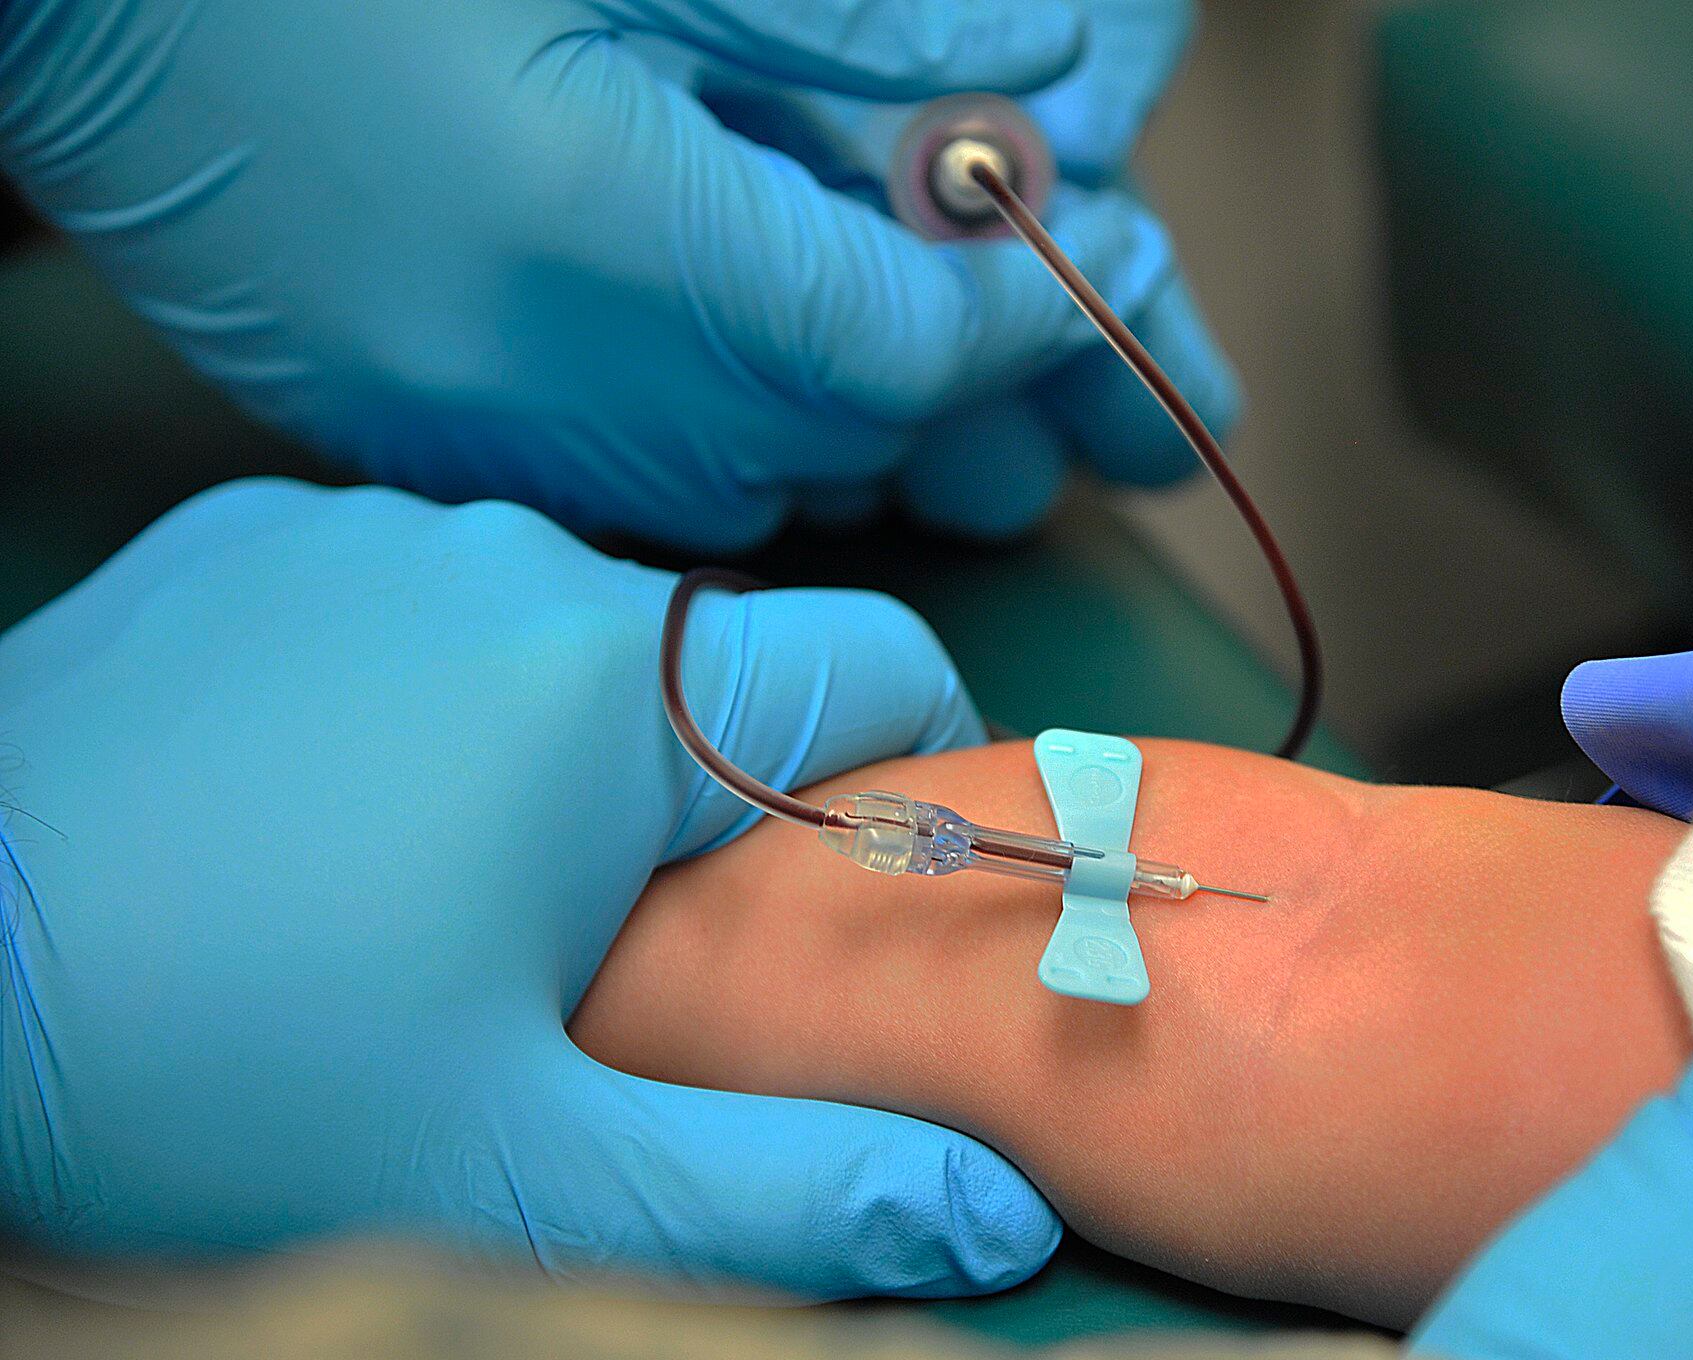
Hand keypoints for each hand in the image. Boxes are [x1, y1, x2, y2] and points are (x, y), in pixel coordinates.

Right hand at [0, 0, 1192, 548]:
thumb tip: (1048, 70)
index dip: (1023, 313)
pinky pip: (628, 487)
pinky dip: (721, 430)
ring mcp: (465, 432)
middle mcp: (541, 376)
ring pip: (746, 483)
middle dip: (956, 373)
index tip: (1099, 273)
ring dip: (845, 408)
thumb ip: (849, 25)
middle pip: (836, 433)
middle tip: (1053, 311)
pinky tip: (730, 347)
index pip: (893, 335)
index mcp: (601, 231)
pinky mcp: (412, 443)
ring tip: (898, 323)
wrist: (76, 0)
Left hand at [0, 480, 1057, 1296]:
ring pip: (562, 628)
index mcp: (617, 675)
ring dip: (562, 743)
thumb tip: (1006, 1216)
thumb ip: (795, 1192)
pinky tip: (325, 807)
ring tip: (448, 890)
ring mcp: (364, 528)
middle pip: (714, 658)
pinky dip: (424, 690)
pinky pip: (413, 600)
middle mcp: (508, 552)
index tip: (852, 894)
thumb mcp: (534, 1175)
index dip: (913, 771)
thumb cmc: (234, 1076)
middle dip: (709, 792)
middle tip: (617, 949)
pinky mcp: (247, 535)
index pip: (881, 656)